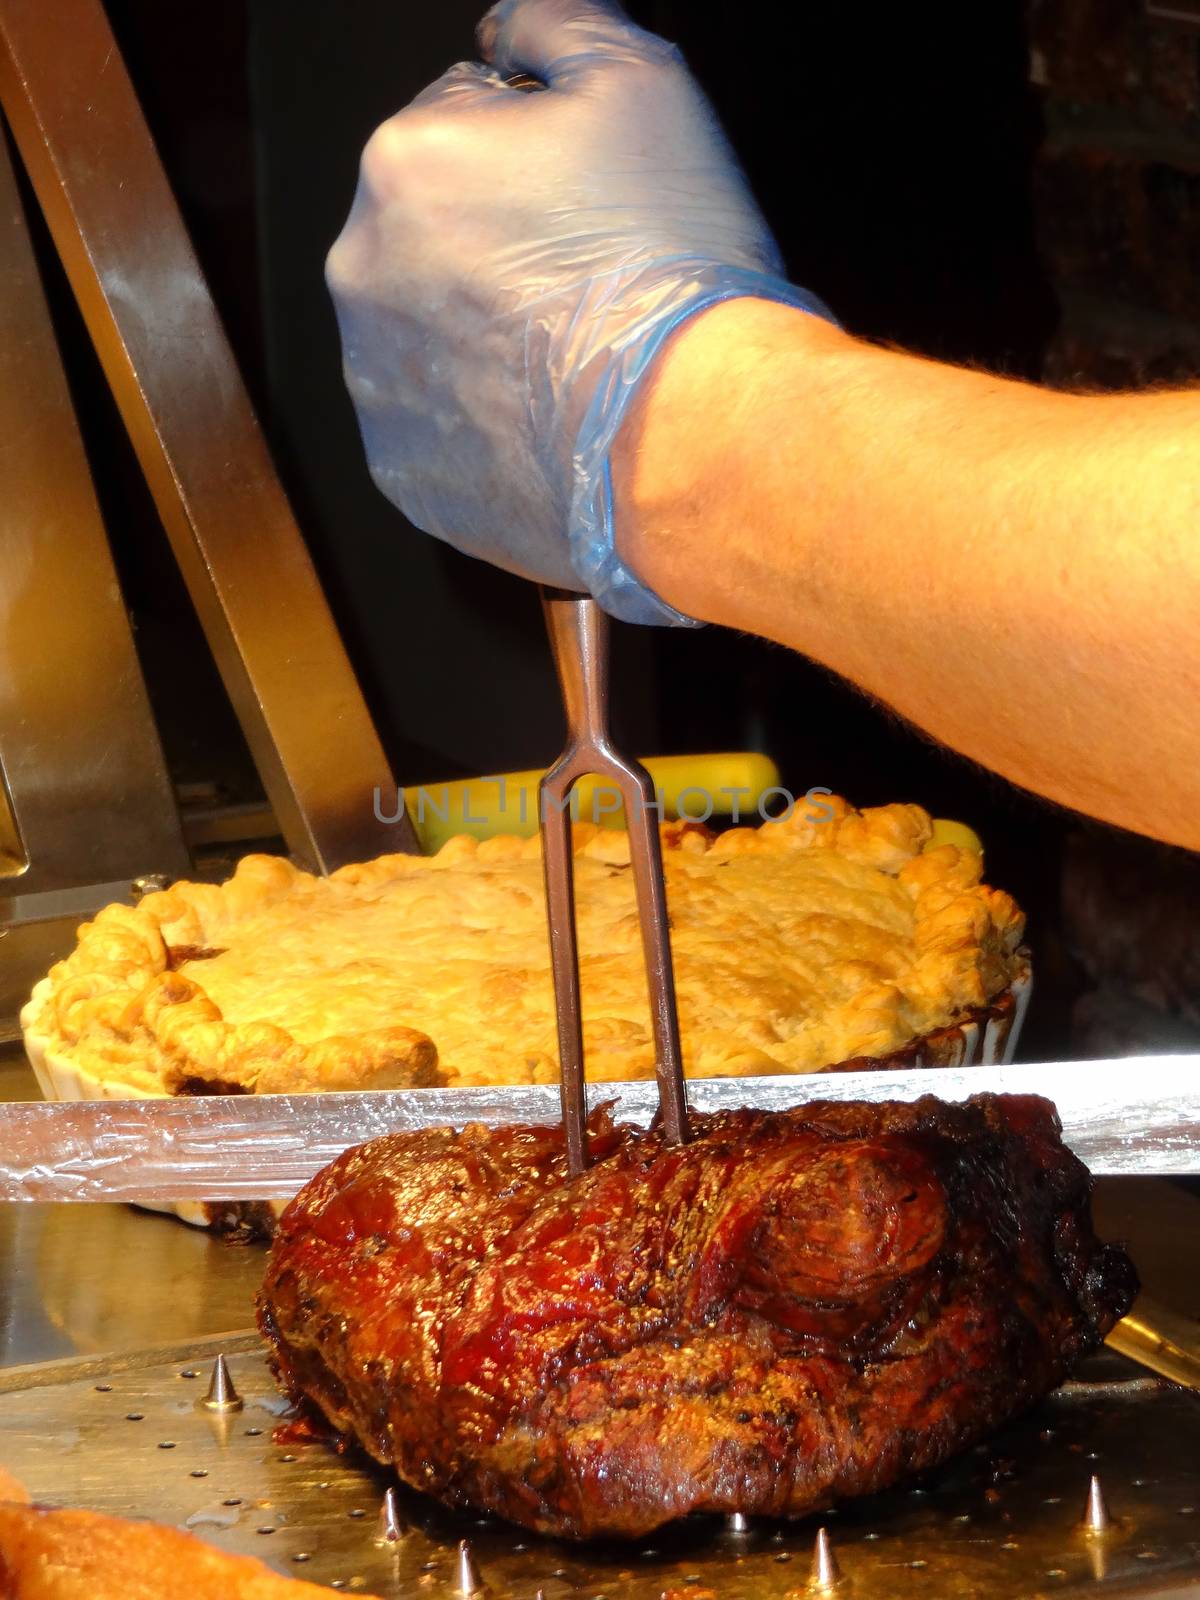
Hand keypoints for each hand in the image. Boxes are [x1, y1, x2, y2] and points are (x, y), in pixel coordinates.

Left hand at [327, 0, 832, 623]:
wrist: (683, 435)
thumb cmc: (666, 272)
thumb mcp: (641, 84)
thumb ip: (558, 23)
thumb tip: (514, 28)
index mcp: (404, 160)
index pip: (461, 121)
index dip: (538, 155)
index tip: (588, 204)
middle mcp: (362, 269)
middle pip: (435, 231)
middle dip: (500, 245)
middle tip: (586, 283)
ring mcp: (376, 380)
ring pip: (430, 330)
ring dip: (487, 332)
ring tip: (571, 355)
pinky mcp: (402, 468)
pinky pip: (438, 426)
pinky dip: (484, 420)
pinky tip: (548, 415)